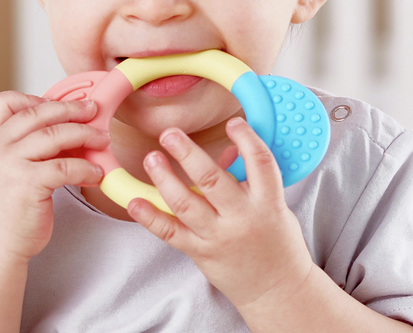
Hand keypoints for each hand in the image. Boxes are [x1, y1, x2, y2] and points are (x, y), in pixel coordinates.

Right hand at [0, 91, 109, 262]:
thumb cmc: (4, 209)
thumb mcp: (2, 169)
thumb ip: (22, 146)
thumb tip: (63, 127)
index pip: (2, 102)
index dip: (31, 97)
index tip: (56, 103)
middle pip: (38, 113)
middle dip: (71, 109)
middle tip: (94, 110)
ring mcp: (10, 165)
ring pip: (55, 135)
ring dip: (85, 134)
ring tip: (102, 138)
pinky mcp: (28, 184)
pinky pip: (66, 166)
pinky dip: (86, 167)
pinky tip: (97, 173)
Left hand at [126, 117, 314, 309]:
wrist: (278, 290)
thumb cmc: (278, 243)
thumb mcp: (274, 207)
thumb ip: (250, 180)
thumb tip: (225, 151)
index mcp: (269, 203)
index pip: (261, 163)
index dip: (246, 139)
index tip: (233, 122)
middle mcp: (243, 218)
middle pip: (212, 180)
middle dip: (187, 153)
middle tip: (170, 133)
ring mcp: (220, 237)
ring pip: (186, 204)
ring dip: (164, 178)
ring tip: (152, 158)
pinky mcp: (201, 253)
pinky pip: (171, 233)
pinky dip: (150, 217)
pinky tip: (135, 202)